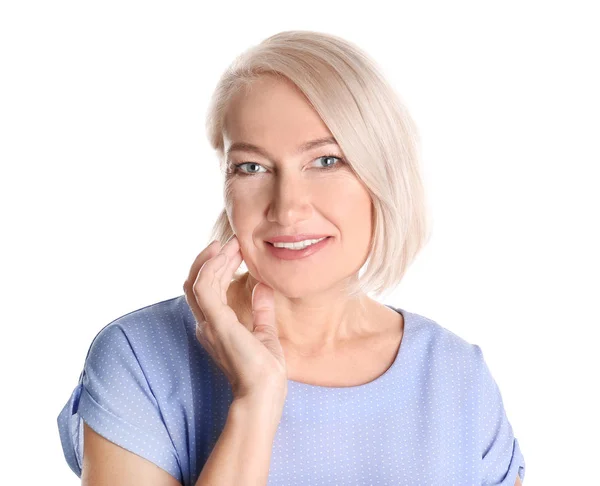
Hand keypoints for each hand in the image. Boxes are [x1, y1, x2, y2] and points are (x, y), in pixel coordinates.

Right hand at [182, 236, 287, 401]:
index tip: (234, 249)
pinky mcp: (216, 322)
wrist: (264, 392)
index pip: (207, 290)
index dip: (217, 267)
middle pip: (197, 282)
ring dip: (213, 259)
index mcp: (216, 326)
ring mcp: (208, 323)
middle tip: (232, 241)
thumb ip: (261, 310)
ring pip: (198, 280)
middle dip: (212, 258)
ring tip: (231, 243)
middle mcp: (206, 324)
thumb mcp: (265, 332)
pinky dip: (212, 267)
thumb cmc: (265, 370)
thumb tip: (263, 287)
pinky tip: (226, 255)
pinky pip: (204, 287)